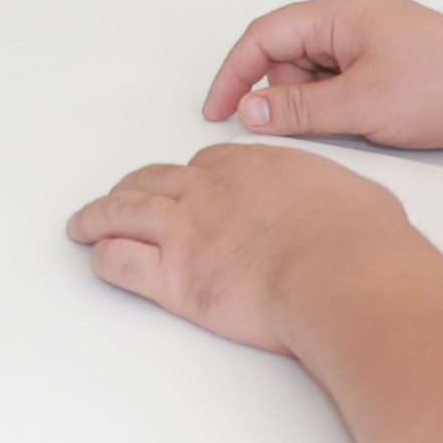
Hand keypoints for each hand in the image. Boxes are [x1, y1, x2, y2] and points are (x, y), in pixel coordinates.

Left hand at [66, 142, 429, 354]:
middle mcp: (211, 190)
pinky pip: (123, 261)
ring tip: (83, 222)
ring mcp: (188, 232)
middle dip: (134, 187)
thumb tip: (343, 212)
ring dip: (99, 215)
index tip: (188, 188)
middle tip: (122, 194)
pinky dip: (105, 258)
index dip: (192, 178)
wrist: (342, 271)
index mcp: (254, 166)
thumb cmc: (359, 240)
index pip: (207, 164)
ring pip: (125, 212)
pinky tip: (97, 258)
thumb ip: (331, 199)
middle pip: (156, 181)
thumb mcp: (353, 197)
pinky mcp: (176, 278)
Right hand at [199, 0, 442, 148]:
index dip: (234, 74)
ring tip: (344, 129)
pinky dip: (336, 108)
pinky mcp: (388, 67)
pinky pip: (341, 84)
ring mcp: (372, 44)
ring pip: (314, 74)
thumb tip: (252, 113)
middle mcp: (353, 21)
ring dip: (312, 105)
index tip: (218, 110)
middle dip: (280, 95)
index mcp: (341, 13)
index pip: (265, 36)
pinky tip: (358, 129)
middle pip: (287, 54)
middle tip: (287, 132)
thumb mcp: (360, 106)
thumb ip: (298, 110)